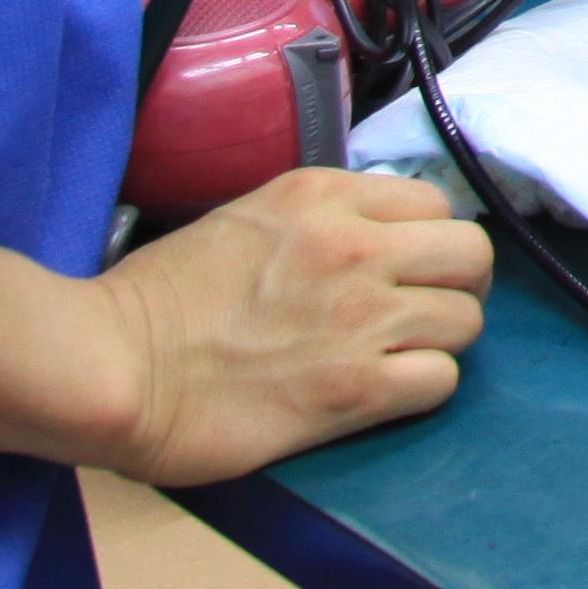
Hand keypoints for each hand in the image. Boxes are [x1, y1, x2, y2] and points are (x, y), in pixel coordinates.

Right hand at [86, 167, 494, 483]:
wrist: (117, 368)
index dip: (428, 239)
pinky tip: (384, 391)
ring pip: (467, 321)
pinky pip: (442, 381)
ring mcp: (362, 319)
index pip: (434, 203)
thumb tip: (373, 234)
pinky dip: (422, 387)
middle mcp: (355, 247)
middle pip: (471, 254)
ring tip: (400, 355)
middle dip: (457, 284)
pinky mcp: (356, 390)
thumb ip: (319, 218)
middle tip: (423, 310)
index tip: (407, 266)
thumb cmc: (161, 298)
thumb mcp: (248, 217)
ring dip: (441, 340)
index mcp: (323, 197)